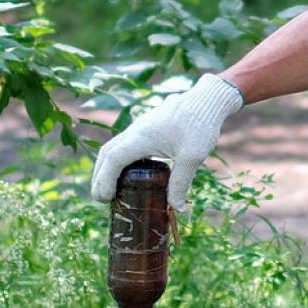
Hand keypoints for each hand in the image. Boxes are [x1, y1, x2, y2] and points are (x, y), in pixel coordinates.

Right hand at [90, 75, 244, 211]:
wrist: (207, 100)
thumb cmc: (199, 125)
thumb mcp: (191, 157)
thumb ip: (181, 183)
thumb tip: (176, 208)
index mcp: (141, 138)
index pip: (113, 160)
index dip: (104, 180)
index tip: (104, 199)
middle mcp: (135, 131)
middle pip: (107, 154)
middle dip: (100, 177)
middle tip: (101, 199)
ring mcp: (140, 128)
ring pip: (114, 148)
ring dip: (107, 168)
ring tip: (110, 189)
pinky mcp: (147, 127)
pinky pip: (125, 145)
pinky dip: (119, 160)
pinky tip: (129, 173)